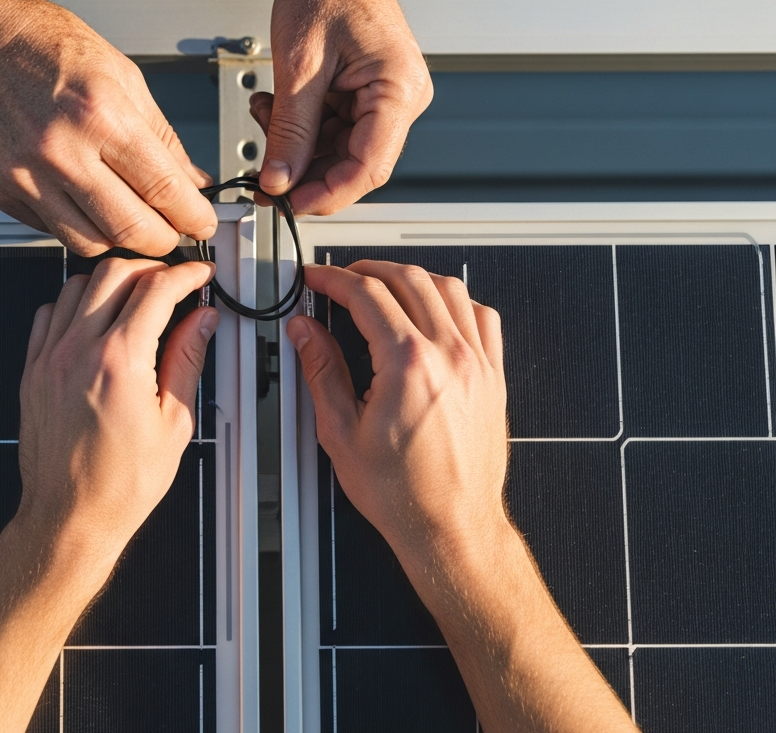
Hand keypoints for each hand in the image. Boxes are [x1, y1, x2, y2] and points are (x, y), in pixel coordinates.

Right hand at [0, 0, 216, 256]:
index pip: (164, 190)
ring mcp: (28, 175)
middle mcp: (63, 151)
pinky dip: (80, 227)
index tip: (204, 223)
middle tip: (173, 231)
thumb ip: (163, 138)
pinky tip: (89, 205)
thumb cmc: (50, 48)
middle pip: (130, 230)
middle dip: (164, 240)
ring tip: (132, 220)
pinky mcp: (2, 191)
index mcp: (103, 117)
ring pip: (91, 243)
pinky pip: (53, 231)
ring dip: (121, 242)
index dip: (194, 217)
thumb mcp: (125, 79)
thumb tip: (193, 180)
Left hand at [0, 255, 217, 732]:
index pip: (156, 290)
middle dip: (150, 268)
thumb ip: (187, 360)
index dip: (185, 274)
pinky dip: (75, 303)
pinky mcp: (32, 370)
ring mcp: (50, 358)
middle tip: (173, 282)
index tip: (199, 275)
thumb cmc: (120, 485)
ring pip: (77, 284)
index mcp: (119, 362)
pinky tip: (95, 319)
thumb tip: (202, 321)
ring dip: (112, 281)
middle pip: (114, 273)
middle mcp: (78, 351)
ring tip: (137, 297)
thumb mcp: (174, 423)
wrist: (69, 518)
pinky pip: (48, 312)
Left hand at [251, 0, 431, 214]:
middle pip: (354, 164)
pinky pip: (332, 129)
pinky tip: (276, 109)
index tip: (289, 204)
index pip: (368, 166)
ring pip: (338, 150)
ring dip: (297, 147)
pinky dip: (300, 128)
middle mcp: (400, 99)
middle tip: (264, 179)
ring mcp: (384, 98)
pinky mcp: (365, 94)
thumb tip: (279, 180)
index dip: (326, 193)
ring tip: (264, 120)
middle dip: (305, 172)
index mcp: (398, 90)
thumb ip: (290, 130)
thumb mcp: (300, 65)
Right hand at [287, 260, 507, 557]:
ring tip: (384, 287)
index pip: (366, 294)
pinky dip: (456, 302)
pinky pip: (483, 317)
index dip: (333, 279)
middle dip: (367, 270)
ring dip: (411, 277)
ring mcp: (476, 363)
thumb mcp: (341, 433)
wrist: (452, 528)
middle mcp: (448, 355)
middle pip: (407, 279)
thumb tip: (305, 333)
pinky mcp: (492, 376)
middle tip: (341, 280)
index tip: (317, 280)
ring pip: (448, 287)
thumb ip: (321, 371)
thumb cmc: (404, 494)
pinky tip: (437, 311)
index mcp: (408, 364)